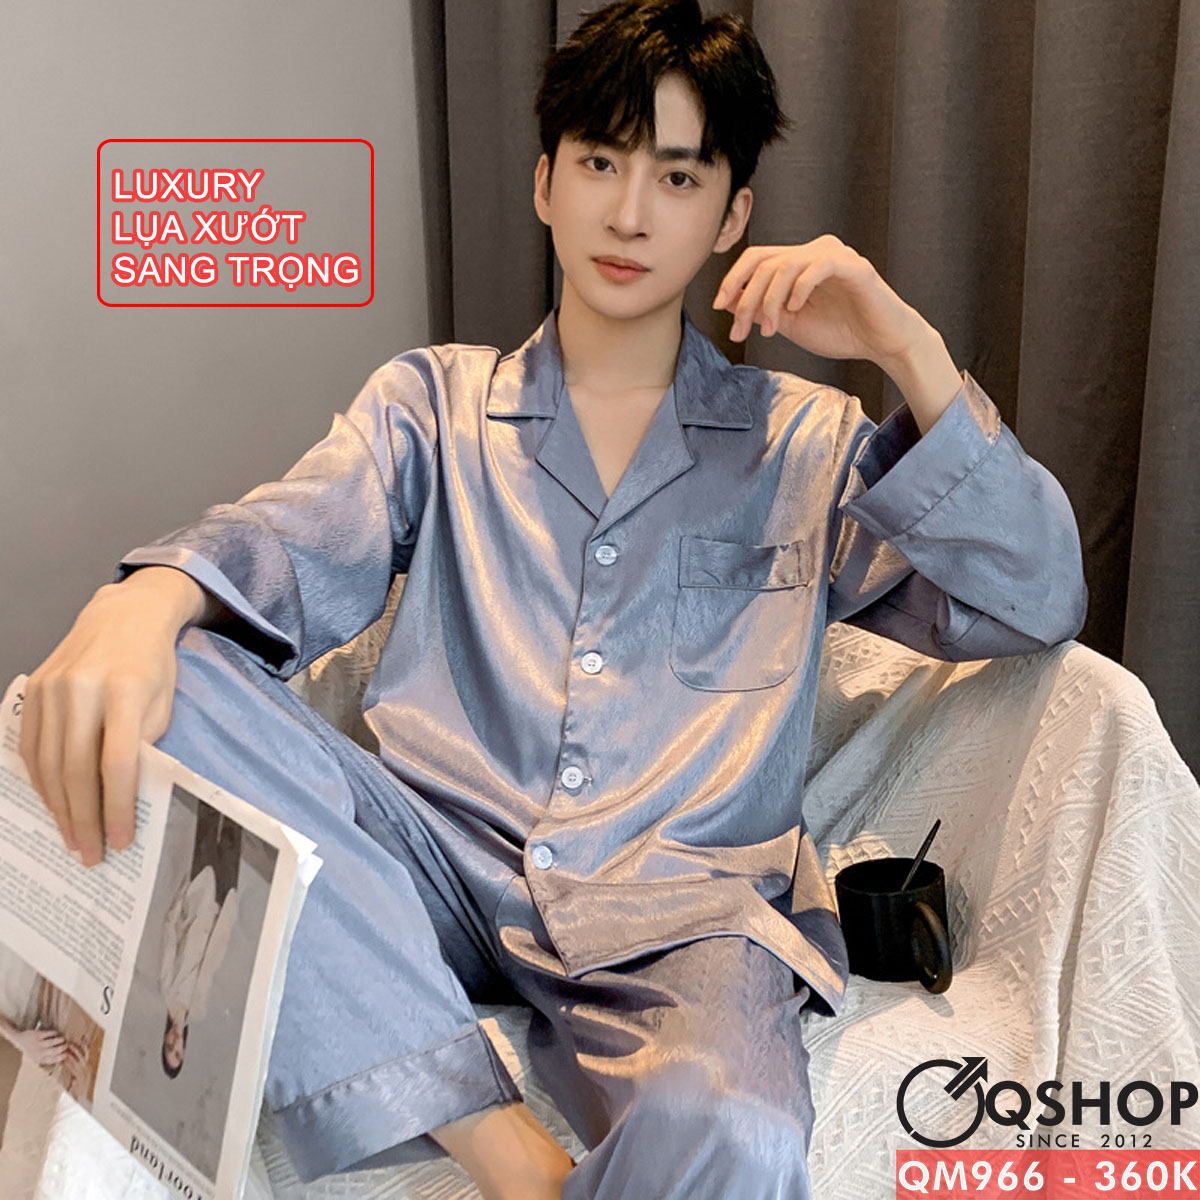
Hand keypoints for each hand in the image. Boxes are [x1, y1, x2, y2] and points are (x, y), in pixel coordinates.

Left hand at [11, 1026, 69, 1065]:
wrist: (20, 1040)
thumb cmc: (32, 1050)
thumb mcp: (37, 1057)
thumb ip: (47, 1058)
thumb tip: (63, 1056)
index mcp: (39, 1059)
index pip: (53, 1059)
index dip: (61, 1057)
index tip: (67, 1054)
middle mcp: (38, 1052)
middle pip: (54, 1050)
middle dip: (63, 1047)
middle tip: (67, 1045)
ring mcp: (37, 1043)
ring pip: (52, 1042)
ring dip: (60, 1040)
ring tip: (63, 1039)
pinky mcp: (37, 1035)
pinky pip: (49, 1033)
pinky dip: (55, 1033)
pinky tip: (57, 1033)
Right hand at [17, 570, 199, 865]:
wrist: (123, 616)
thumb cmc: (152, 664)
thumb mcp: (163, 702)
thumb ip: (145, 745)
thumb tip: (126, 798)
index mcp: (125, 693)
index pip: (118, 764)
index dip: (118, 808)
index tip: (122, 841)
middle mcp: (83, 690)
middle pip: (78, 770)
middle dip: (84, 819)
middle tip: (92, 855)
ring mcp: (53, 688)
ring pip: (50, 764)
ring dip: (60, 809)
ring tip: (73, 839)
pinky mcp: (34, 689)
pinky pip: (31, 747)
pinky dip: (41, 782)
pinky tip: (54, 805)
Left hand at [712, 234, 929, 367]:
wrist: (882, 343)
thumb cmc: (841, 332)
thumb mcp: (790, 323)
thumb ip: (762, 309)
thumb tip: (728, 299)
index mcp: (799, 262)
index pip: (756, 258)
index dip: (733, 279)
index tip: (718, 306)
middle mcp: (815, 251)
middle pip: (765, 262)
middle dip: (746, 299)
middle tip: (741, 330)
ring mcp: (835, 255)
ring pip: (785, 266)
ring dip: (769, 301)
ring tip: (770, 329)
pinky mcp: (854, 266)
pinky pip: (817, 268)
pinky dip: (799, 289)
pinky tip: (795, 309)